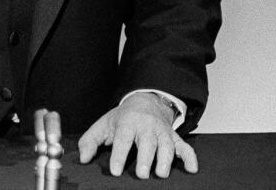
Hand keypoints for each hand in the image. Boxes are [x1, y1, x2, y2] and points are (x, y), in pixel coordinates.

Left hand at [78, 93, 197, 178]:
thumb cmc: (123, 118)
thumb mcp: (104, 124)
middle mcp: (147, 127)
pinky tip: (192, 169)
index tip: (116, 170)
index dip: (119, 155)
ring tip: (161, 174)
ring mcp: (162, 132)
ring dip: (166, 159)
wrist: (146, 102)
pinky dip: (190, 157)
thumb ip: (90, 141)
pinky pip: (185, 147)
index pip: (123, 139)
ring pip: (166, 145)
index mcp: (128, 123)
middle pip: (147, 143)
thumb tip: (83, 158)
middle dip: (146, 158)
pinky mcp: (173, 138)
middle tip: (142, 174)